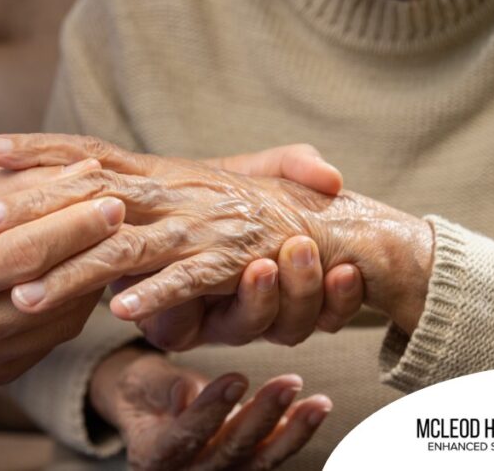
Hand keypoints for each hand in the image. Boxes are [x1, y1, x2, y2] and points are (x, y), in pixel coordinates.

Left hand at [0, 134, 433, 333]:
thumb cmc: (253, 213)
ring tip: (25, 293)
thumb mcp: (192, 192)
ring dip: (74, 271)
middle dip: (33, 208)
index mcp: (162, 174)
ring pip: (127, 247)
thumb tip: (88, 187)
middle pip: (91, 197)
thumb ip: (146, 190)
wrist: (331, 228)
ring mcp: (201, 226)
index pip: (92, 155)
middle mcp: (176, 193)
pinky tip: (122, 312)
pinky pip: (189, 279)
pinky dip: (159, 295)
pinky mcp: (233, 262)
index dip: (42, 150)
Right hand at [0, 160, 122, 388]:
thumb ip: (22, 189)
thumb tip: (90, 171)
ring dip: (89, 278)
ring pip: (60, 320)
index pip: (24, 255)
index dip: (74, 227)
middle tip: (124, 215)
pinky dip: (71, 304)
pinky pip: (51, 338)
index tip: (112, 198)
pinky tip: (77, 273)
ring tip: (104, 240)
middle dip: (92, 249)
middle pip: (49, 291)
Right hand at [90, 347, 330, 470]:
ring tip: (318, 402)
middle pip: (228, 452)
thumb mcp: (140, 383)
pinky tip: (313, 412)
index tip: (237, 377)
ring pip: (258, 461)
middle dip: (262, 417)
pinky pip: (269, 457)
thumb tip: (186, 392)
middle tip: (290, 382)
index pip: (185, 436)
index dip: (211, 410)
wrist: (150, 414)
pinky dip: (293, 435)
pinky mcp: (241, 470)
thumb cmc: (144, 392)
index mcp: (153, 456)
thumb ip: (162, 388)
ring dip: (292, 432)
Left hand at [147, 144, 362, 348]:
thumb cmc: (209, 188)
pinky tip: (174, 297)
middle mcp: (256, 307)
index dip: (344, 295)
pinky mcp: (168, 323)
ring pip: (251, 327)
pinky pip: (177, 323)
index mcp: (286, 276)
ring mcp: (215, 320)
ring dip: (260, 299)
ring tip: (260, 267)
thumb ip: (296, 166)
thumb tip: (332, 176)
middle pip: (297, 323)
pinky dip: (170, 301)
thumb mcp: (258, 170)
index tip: (350, 270)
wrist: (143, 206)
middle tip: (307, 256)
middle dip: (306, 293)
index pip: (331, 301)